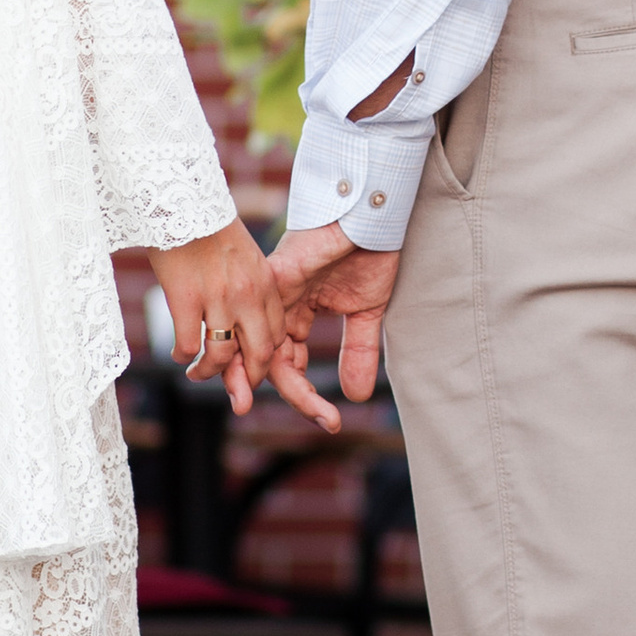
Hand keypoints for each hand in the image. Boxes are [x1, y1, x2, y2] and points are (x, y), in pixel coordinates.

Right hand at [148, 221, 340, 431]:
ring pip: (221, 356)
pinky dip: (184, 355)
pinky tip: (180, 354)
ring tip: (196, 374)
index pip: (275, 334)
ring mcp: (217, 298)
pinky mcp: (185, 298)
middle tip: (236, 390)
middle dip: (248, 379)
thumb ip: (250, 285)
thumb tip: (244, 316)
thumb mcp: (244, 255)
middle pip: (259, 354)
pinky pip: (188, 344)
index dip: (264, 357)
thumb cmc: (207, 225)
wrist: (181, 198)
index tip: (249, 364)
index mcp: (264, 283)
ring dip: (208, 373)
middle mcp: (247, 295)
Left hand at [270, 221, 401, 402]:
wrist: (375, 213)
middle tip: (310, 419)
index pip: (289, 363)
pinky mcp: (278, 274)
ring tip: (297, 407)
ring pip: (260, 344)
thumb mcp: (366, 312)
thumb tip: (355, 396)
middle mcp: (278, 305)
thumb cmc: (370, 252)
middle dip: (284, 394)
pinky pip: (263, 316)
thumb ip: (357, 351)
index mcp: (296, 313)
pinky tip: (282, 373)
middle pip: (267, 360)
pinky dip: (268, 348)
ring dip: (277, 381)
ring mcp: (274, 290)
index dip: (305, 395)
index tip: (331, 422)